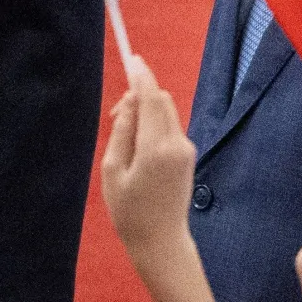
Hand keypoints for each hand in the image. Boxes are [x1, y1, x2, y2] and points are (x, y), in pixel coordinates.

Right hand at [100, 57, 197, 266]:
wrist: (162, 242)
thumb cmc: (130, 212)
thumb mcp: (112, 171)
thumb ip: (121, 131)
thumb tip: (129, 102)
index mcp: (156, 147)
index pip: (152, 98)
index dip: (142, 76)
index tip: (133, 59)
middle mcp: (177, 143)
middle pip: (162, 100)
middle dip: (139, 97)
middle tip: (114, 116)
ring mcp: (186, 149)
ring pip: (167, 112)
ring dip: (147, 112)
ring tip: (124, 138)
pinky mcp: (188, 155)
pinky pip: (170, 127)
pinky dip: (154, 125)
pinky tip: (138, 147)